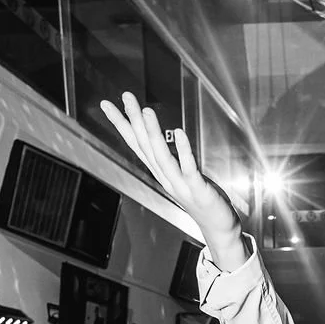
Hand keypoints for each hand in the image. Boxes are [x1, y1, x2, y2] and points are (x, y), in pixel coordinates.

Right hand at [100, 93, 246, 270]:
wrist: (218, 227)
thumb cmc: (201, 198)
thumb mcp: (181, 174)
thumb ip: (169, 157)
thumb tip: (156, 136)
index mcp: (160, 172)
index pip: (136, 144)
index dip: (121, 124)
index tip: (106, 104)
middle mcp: (165, 178)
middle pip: (145, 146)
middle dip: (134, 120)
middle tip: (126, 96)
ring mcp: (180, 185)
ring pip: (161, 157)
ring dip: (153, 134)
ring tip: (145, 111)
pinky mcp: (198, 189)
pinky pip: (188, 168)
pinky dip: (183, 151)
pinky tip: (178, 132)